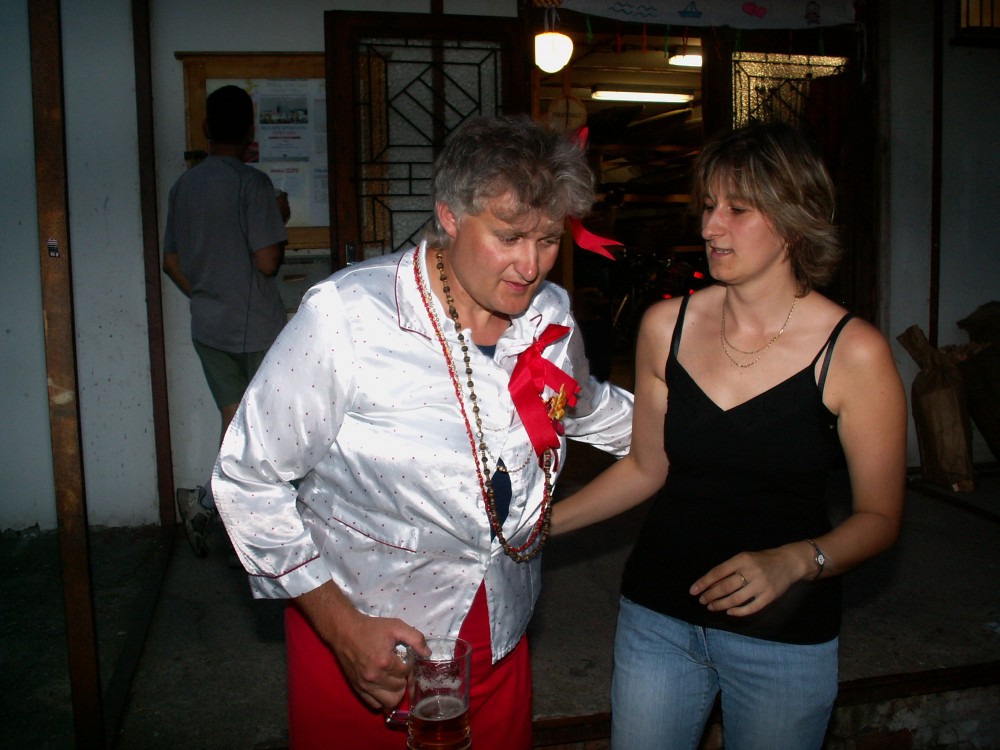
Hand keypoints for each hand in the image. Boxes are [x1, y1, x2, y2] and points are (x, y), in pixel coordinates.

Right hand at [295, 582, 428, 709]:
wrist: (344, 631)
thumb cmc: (371, 628)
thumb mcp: (396, 626)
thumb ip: (415, 638)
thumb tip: (427, 654)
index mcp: (385, 662)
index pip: (406, 672)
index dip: (409, 664)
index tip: (405, 657)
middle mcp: (374, 677)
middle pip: (400, 688)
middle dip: (403, 678)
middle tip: (400, 668)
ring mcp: (365, 685)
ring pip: (389, 701)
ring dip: (395, 691)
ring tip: (393, 679)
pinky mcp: (357, 688)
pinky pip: (375, 704)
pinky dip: (382, 698)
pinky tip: (384, 687)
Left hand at [689, 546, 805, 616]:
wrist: (789, 563)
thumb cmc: (761, 560)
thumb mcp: (745, 558)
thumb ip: (729, 569)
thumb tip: (709, 584)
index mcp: (742, 559)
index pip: (718, 572)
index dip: (704, 582)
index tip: (693, 591)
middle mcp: (752, 571)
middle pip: (725, 587)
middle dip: (710, 595)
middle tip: (702, 600)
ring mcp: (762, 585)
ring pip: (736, 599)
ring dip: (720, 605)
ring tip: (711, 606)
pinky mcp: (770, 596)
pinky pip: (751, 608)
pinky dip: (738, 612)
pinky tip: (729, 612)